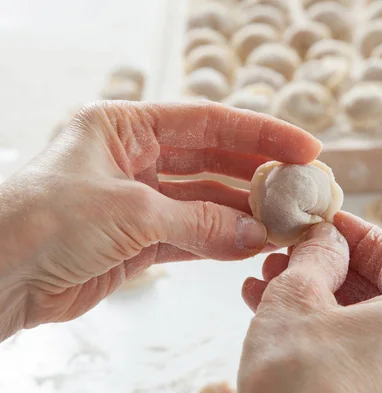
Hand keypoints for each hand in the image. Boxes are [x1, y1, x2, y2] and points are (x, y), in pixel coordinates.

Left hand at [0, 101, 320, 339]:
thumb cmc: (44, 221)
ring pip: (206, 203)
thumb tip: (257, 234)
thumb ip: (200, 222)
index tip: (304, 147)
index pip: (208, 122)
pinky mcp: (138, 240)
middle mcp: (134, 158)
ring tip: (286, 223)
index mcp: (124, 126)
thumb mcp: (131, 211)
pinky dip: (223, 243)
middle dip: (258, 175)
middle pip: (212, 160)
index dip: (260, 133)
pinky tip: (254, 246)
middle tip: (302, 188)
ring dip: (245, 215)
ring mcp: (139, 200)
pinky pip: (193, 236)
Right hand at [237, 212, 381, 392]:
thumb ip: (318, 253)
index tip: (326, 221)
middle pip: (378, 287)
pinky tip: (270, 310)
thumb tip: (325, 238)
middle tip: (291, 251)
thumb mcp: (299, 294)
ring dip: (315, 292)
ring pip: (360, 317)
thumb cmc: (296, 375)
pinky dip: (319, 325)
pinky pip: (353, 347)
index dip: (357, 232)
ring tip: (269, 278)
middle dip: (328, 264)